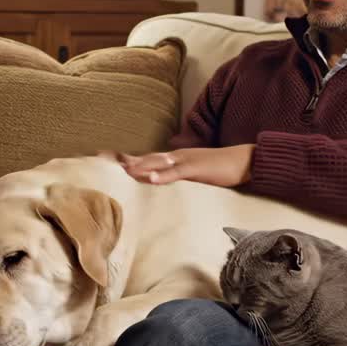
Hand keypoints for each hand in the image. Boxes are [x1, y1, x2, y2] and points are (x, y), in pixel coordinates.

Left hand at [118, 145, 255, 187]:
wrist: (244, 161)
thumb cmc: (220, 170)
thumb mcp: (195, 175)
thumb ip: (178, 179)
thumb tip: (163, 188)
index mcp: (174, 159)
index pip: (146, 159)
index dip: (127, 160)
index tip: (105, 161)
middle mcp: (176, 157)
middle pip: (146, 158)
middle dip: (125, 161)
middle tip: (101, 162)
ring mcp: (186, 161)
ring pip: (157, 163)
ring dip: (138, 167)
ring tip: (120, 172)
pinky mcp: (198, 169)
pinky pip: (178, 172)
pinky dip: (163, 175)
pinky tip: (150, 179)